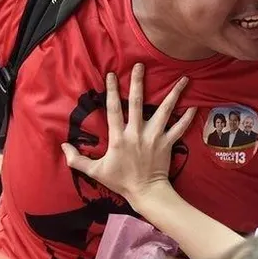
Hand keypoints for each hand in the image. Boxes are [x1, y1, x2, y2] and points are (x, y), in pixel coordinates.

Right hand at [61, 64, 196, 206]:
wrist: (146, 192)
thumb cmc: (120, 181)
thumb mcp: (95, 171)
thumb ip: (77, 159)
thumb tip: (63, 145)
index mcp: (118, 138)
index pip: (113, 109)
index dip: (112, 91)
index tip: (111, 75)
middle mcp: (137, 133)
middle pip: (137, 103)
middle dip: (138, 83)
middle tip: (140, 66)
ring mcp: (154, 137)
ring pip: (165, 111)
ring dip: (174, 94)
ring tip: (183, 79)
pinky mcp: (168, 143)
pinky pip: (179, 129)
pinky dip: (187, 118)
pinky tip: (194, 106)